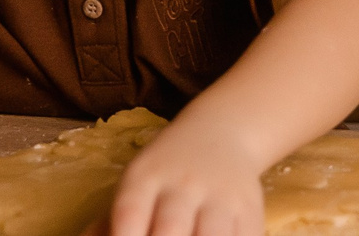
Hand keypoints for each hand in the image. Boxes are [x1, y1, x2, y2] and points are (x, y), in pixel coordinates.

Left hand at [103, 117, 266, 235]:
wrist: (221, 132)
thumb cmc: (165, 171)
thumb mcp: (136, 184)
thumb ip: (109, 222)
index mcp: (146, 176)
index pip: (130, 210)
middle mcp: (184, 183)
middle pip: (170, 227)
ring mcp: (220, 195)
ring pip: (212, 234)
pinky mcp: (249, 208)